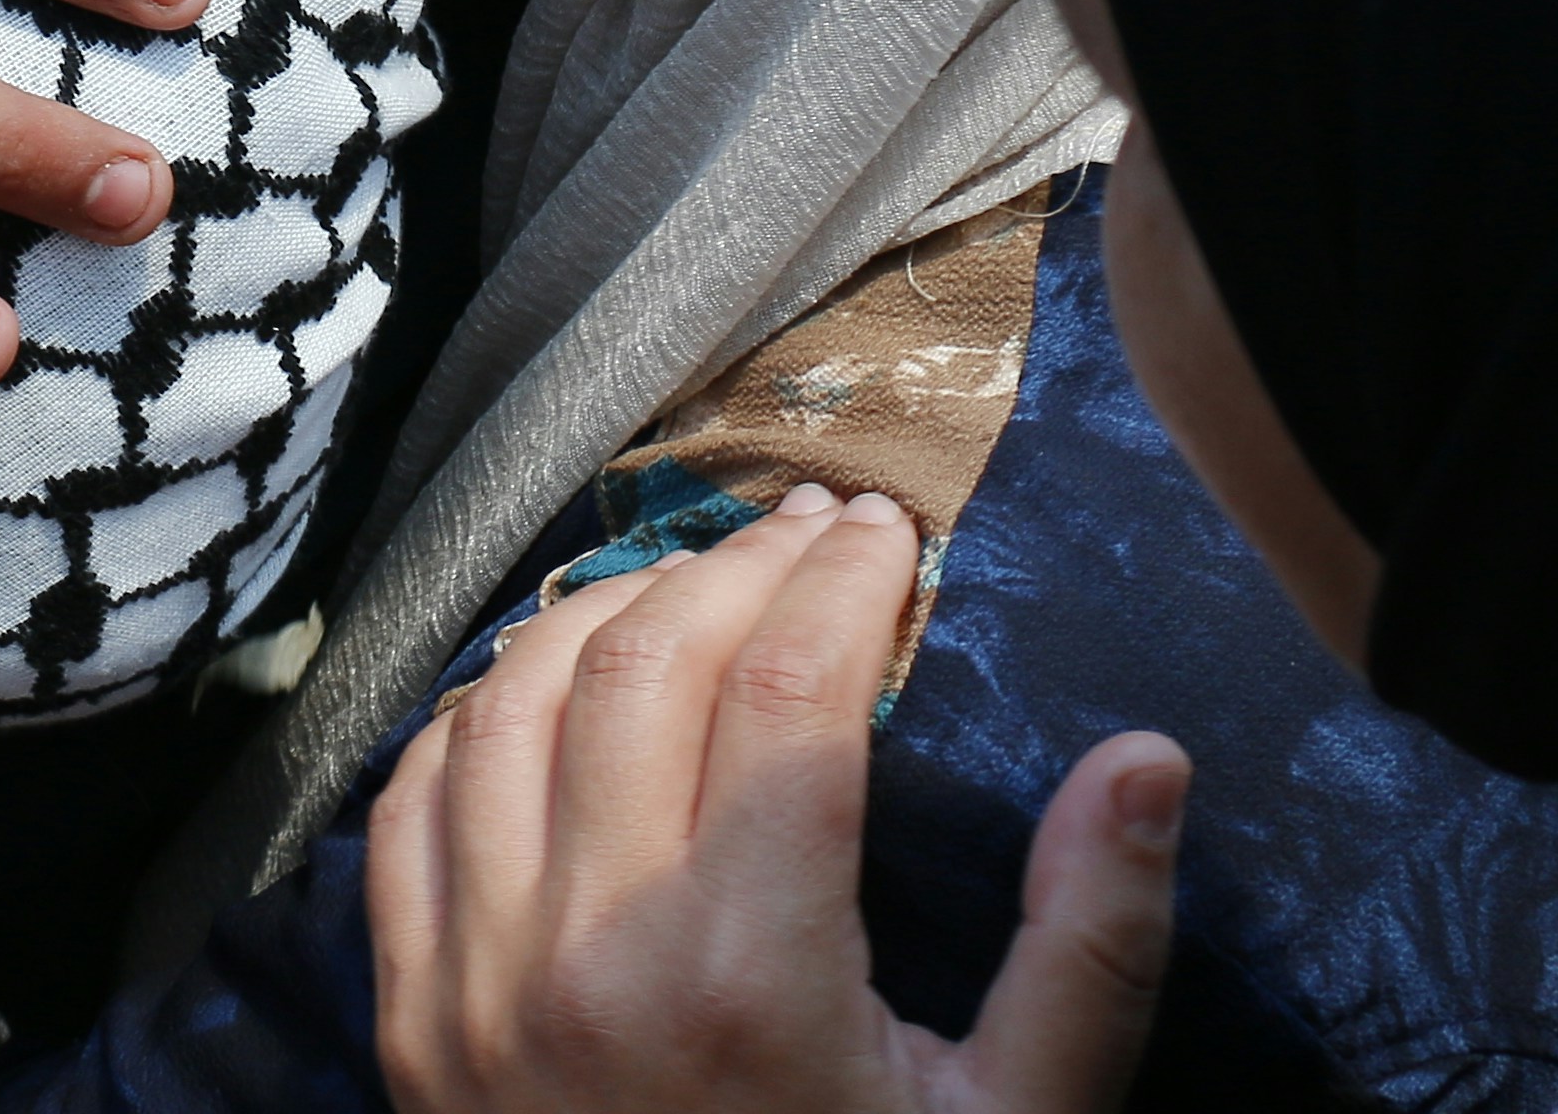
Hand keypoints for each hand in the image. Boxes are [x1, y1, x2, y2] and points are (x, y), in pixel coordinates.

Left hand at [370, 489, 1184, 1113]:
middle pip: (645, 662)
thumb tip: (1145, 757)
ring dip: (601, 614)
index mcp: (745, 973)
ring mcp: (476, 989)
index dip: (845, 581)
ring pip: (509, 706)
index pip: (789, 685)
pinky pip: (412, 806)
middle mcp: (587, 958)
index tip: (889, 534)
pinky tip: (551, 687)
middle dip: (735, 567)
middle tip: (810, 537)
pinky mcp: (413, 1024)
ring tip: (692, 583)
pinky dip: (478, 715)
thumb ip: (1086, 944)